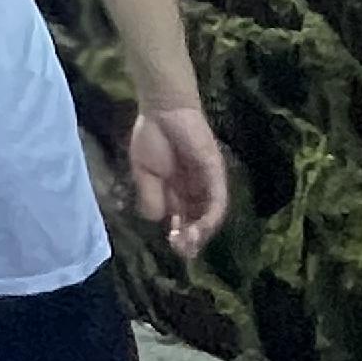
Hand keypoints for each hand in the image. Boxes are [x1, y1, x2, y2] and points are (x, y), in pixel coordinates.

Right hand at [128, 104, 230, 259]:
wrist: (162, 110)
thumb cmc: (151, 136)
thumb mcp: (143, 173)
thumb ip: (150, 197)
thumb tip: (158, 219)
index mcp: (177, 192)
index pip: (183, 221)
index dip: (178, 236)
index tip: (170, 243)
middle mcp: (195, 191)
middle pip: (198, 223)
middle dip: (191, 240)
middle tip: (181, 250)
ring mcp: (207, 183)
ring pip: (210, 216)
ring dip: (201, 233)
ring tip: (188, 243)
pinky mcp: (216, 174)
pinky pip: (218, 201)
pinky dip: (210, 217)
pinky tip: (199, 228)